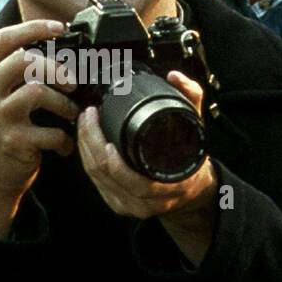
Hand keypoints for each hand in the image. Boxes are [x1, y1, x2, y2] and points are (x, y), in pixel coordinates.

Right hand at [0, 20, 81, 238]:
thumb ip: (7, 70)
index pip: (2, 40)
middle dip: (55, 68)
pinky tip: (63, 143)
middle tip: (71, 83)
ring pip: (38, 92)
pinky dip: (64, 138)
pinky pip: (51, 131)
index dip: (33, 28)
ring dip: (65, 104)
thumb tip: (47, 43)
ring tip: (71, 113)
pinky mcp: (12, 143)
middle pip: (23, 61)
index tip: (59, 28)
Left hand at [76, 71, 218, 264]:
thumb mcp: (197, 130)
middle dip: (91, 142)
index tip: (106, 136)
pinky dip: (86, 159)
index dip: (115, 163)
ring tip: (84, 123)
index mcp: (167, 186)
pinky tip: (85, 141)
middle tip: (88, 116)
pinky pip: (95, 182)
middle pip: (106, 175)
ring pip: (96, 177)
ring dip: (85, 148)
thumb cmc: (193, 162)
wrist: (191, 191)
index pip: (134, 181)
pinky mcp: (117, 203)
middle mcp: (146, 202)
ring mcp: (129, 204)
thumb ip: (190, 99)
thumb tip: (175, 77)